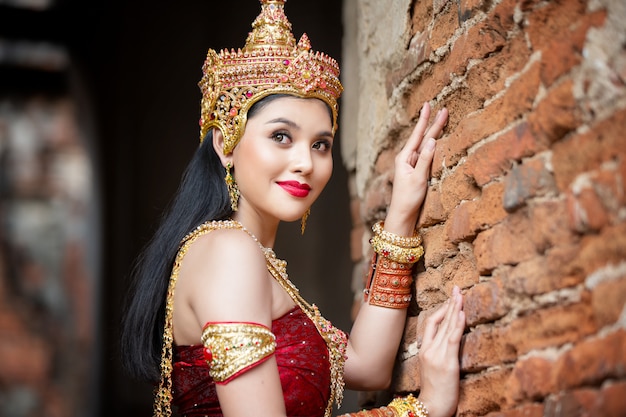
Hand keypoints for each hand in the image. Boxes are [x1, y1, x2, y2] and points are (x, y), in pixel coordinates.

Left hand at [385, 102, 447, 233]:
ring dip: (433, 132)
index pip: (418, 135)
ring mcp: (412, 165)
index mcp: (405, 157)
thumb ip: (425, 159)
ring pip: (425, 145)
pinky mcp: (417, 172)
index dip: (426, 120)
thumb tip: (432, 139)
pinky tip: (437, 140)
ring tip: (441, 120)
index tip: (430, 105)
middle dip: (433, 123)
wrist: (403, 215)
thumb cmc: (408, 199)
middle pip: (423, 137)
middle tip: (442, 109)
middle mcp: (407, 159)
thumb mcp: (418, 178)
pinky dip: (433, 145)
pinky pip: (427, 154)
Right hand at [418, 286, 464, 416]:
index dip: (441, 310)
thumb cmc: (434, 393)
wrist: (431, 408)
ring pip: (447, 326)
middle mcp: (429, 349)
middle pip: (439, 320)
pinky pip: (452, 339)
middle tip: (457, 288)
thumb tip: (449, 341)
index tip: (450, 299)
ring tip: (461, 295)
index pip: (431, 323)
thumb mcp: (432, 369)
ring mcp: (437, 355)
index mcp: (424, 350)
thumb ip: (437, 353)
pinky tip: (461, 313)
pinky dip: (457, 325)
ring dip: (455, 308)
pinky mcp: (447, 363)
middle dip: (449, 303)